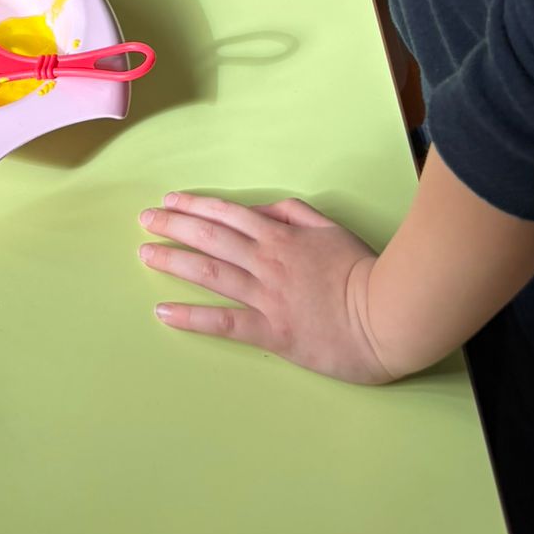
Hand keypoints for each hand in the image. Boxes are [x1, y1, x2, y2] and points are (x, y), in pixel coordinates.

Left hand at [139, 193, 393, 385]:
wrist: (389, 315)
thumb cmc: (363, 271)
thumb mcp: (330, 229)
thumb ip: (293, 214)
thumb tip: (261, 211)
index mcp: (280, 236)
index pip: (227, 214)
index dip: (194, 205)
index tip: (168, 201)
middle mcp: (266, 261)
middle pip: (210, 238)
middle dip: (173, 226)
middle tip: (145, 221)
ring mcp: (266, 296)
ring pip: (209, 273)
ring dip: (173, 262)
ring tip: (145, 255)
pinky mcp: (271, 331)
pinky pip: (223, 322)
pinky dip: (190, 317)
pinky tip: (164, 313)